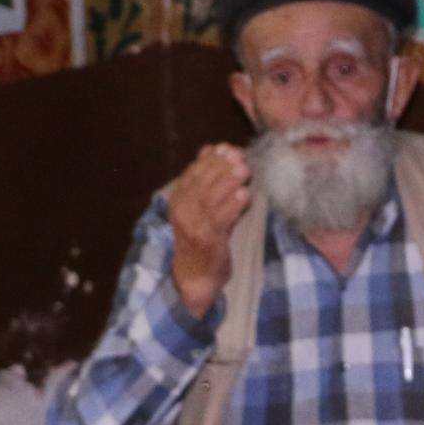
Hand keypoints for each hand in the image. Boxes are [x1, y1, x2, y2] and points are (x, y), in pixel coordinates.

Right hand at [164, 143, 251, 316]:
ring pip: (210, 197)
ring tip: (245, 170)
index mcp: (178, 199)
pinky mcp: (207, 239)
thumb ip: (205, 181)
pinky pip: (220, 218)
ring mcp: (193, 225)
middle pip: (202, 182)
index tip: (227, 148)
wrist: (195, 276)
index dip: (211, 159)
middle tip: (240, 157)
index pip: (192, 172)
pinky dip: (233, 205)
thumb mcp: (199, 207)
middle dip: (221, 167)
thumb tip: (212, 149)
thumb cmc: (201, 237)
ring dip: (228, 182)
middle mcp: (182, 210)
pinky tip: (245, 195)